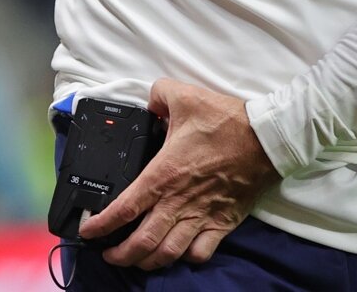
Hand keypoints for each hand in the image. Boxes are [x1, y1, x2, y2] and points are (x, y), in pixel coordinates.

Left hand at [78, 78, 280, 270]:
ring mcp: (202, 215)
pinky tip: (176, 253)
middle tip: (108, 255)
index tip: (88, 230)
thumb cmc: (227, 120)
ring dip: (148, 261)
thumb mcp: (183, 95)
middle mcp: (179, 201)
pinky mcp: (223, 222)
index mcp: (163, 173)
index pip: (125, 208)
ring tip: (136, 261)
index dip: (102, 224)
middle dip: (121, 255)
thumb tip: (149, 101)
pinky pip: (201, 252)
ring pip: (169, 253)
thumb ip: (157, 95)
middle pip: (143, 241)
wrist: (268, 138)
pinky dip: (185, 258)